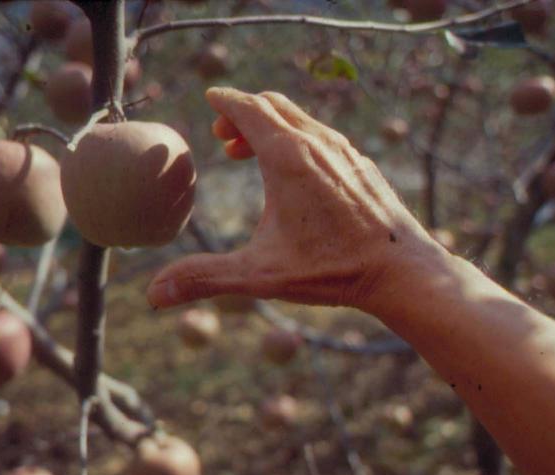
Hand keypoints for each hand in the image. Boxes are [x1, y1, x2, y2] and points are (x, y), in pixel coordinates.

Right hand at [147, 87, 445, 312]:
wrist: (400, 270)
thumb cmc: (331, 270)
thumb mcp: (260, 275)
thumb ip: (205, 278)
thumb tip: (154, 295)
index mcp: (287, 157)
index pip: (248, 108)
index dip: (225, 101)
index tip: (211, 99)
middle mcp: (317, 144)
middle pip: (273, 105)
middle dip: (243, 113)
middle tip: (224, 138)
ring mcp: (344, 151)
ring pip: (301, 118)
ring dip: (271, 125)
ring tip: (251, 154)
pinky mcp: (361, 164)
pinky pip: (323, 135)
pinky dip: (298, 137)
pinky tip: (297, 172)